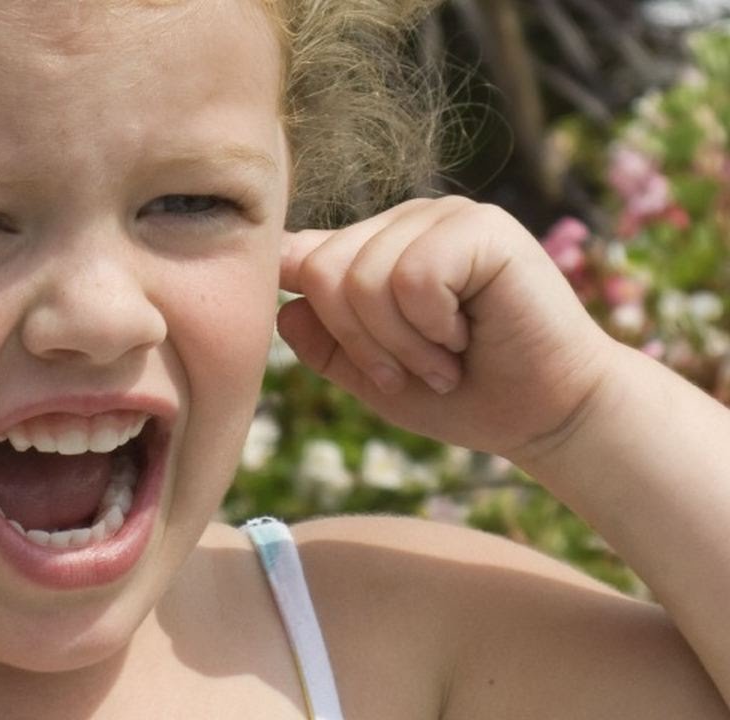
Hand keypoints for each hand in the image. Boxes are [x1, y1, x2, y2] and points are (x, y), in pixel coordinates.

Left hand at [278, 196, 618, 461]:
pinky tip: (469, 335)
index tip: (372, 367)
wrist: (546, 416)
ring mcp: (442, 216)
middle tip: (415, 370)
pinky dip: (433, 327)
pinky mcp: (480, 226)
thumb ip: (323, 340)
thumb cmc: (463, 396)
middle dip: (363, 343)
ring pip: (363, 277)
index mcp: (371, 248)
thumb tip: (284, 301)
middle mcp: (402, 223)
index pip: (295, 258)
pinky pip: (412, 277)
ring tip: (446, 357)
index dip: (317, 317)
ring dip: (403, 343)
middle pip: (321, 271)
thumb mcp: (372, 375)